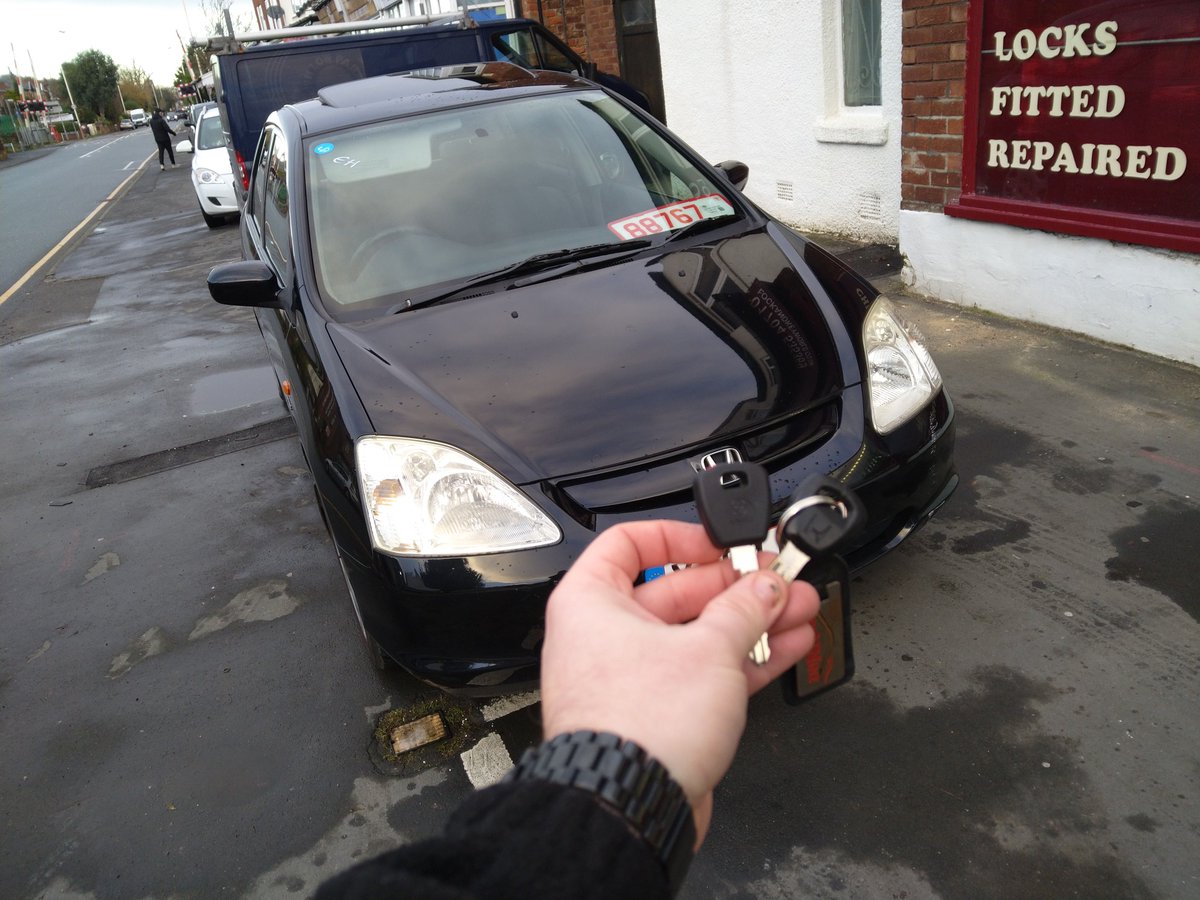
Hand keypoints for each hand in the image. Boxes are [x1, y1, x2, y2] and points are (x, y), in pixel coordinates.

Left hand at [539, 520, 820, 845]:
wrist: (631, 806)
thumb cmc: (638, 727)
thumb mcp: (708, 648)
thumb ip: (744, 608)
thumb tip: (764, 586)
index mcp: (591, 602)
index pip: (629, 543)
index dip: (679, 536)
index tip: (721, 542)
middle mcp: (603, 636)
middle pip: (676, 591)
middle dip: (736, 587)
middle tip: (780, 581)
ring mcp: (631, 678)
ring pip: (697, 635)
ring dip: (750, 622)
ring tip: (797, 610)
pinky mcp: (658, 714)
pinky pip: (703, 673)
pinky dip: (742, 660)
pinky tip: (783, 647)